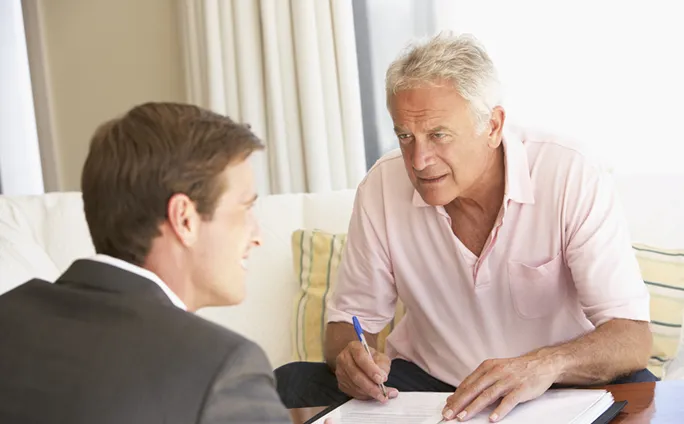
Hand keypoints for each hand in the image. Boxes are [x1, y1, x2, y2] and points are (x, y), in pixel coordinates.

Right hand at [335, 341, 398, 401]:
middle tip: (383, 394)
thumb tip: (382, 377)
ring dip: (369, 393)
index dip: (371, 369)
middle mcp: (343, 358)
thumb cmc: (372, 358)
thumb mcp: (381, 357)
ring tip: (382, 396)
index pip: (360, 357)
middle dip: (371, 386)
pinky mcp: (340, 383)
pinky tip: (373, 395)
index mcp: (354, 347)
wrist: (362, 362)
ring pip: (354, 385)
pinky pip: (352, 392)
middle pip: (356, 374)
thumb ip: (383, 365)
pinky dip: (364, 396)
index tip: (382, 379)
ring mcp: (340, 372)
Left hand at [442, 353, 562, 421]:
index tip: (447, 406)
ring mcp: (508, 380)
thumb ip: (480, 381)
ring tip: (463, 417)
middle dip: (459, 403)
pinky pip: (509, 401)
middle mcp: (496, 372)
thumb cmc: (515, 369)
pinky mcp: (521, 389)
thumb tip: (460, 394)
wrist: (540, 364)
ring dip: (474, 407)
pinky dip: (500, 410)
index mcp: (487, 367)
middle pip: (474, 389)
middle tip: (449, 414)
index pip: (467, 383)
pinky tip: (493, 418)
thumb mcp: (495, 370)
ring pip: (487, 395)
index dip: (456, 396)